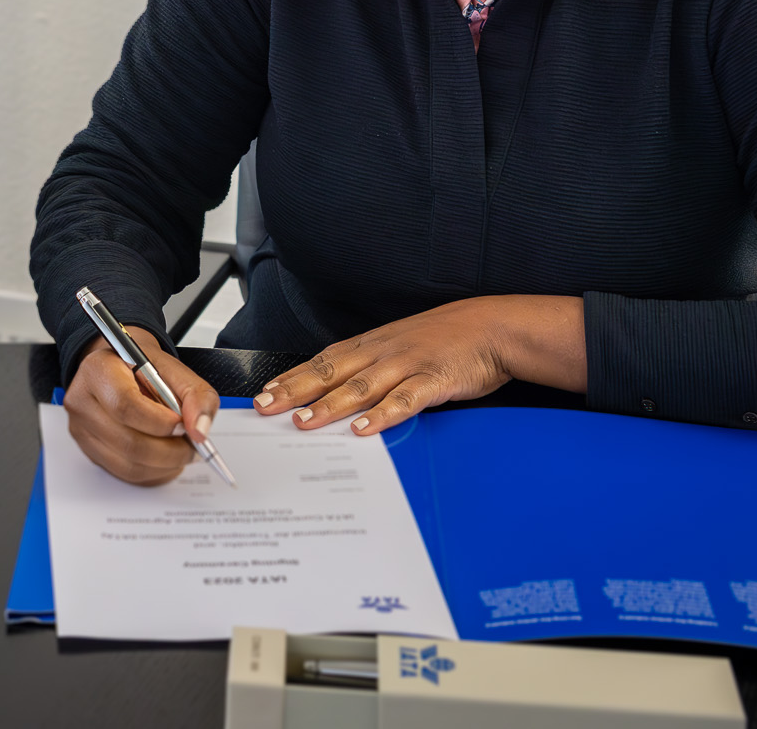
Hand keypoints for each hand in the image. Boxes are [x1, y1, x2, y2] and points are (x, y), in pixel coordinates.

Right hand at [62, 327, 218, 485]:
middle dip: (170, 450)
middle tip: (192, 445)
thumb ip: (195, 394)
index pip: (125, 406)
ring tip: (182, 450)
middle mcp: (82, 402)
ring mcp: (82, 430)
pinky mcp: (90, 451)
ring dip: (165, 465)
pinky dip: (155, 472)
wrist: (119, 368)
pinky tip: (167, 459)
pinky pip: (126, 474)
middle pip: (128, 443)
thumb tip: (200, 431)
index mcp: (98, 371)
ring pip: (129, 465)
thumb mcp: (173, 368)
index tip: (184, 424)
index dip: (160, 422)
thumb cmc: (142, 367)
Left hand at [253, 295, 585, 434]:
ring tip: (303, 422)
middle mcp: (382, 353)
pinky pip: (405, 399)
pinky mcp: (434, 380)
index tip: (264, 393)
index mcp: (372, 346)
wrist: (493, 327)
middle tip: (265, 408)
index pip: (322, 361)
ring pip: (360, 387)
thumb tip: (341, 394)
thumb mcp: (401, 347)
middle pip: (331, 372)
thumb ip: (373, 368)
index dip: (292, 378)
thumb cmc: (446, 340)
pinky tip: (364, 429)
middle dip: (295, 391)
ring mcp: (407, 365)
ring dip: (329, 405)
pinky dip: (383, 414)